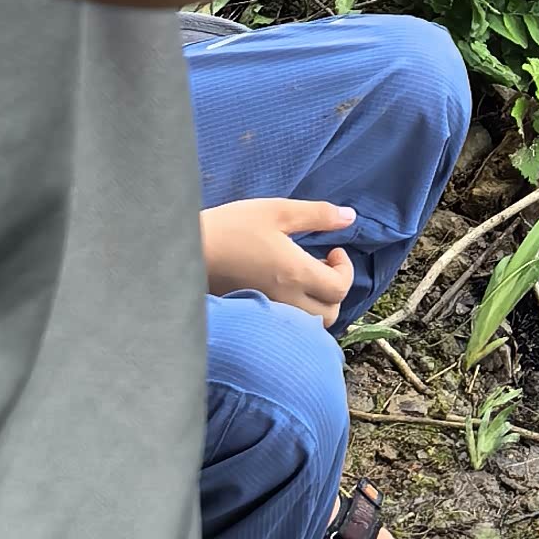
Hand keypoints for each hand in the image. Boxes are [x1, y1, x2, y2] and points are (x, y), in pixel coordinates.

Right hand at [201, 197, 356, 324]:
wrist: (188, 251)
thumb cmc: (233, 227)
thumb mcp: (278, 211)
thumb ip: (317, 215)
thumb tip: (350, 217)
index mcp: (295, 274)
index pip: (339, 289)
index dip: (345, 269)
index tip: (333, 250)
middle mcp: (285, 300)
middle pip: (329, 314)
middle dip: (334, 289)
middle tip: (321, 264)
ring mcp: (267, 313)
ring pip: (308, 325)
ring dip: (317, 303)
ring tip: (303, 275)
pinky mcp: (252, 317)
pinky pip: (287, 327)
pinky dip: (297, 313)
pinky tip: (284, 288)